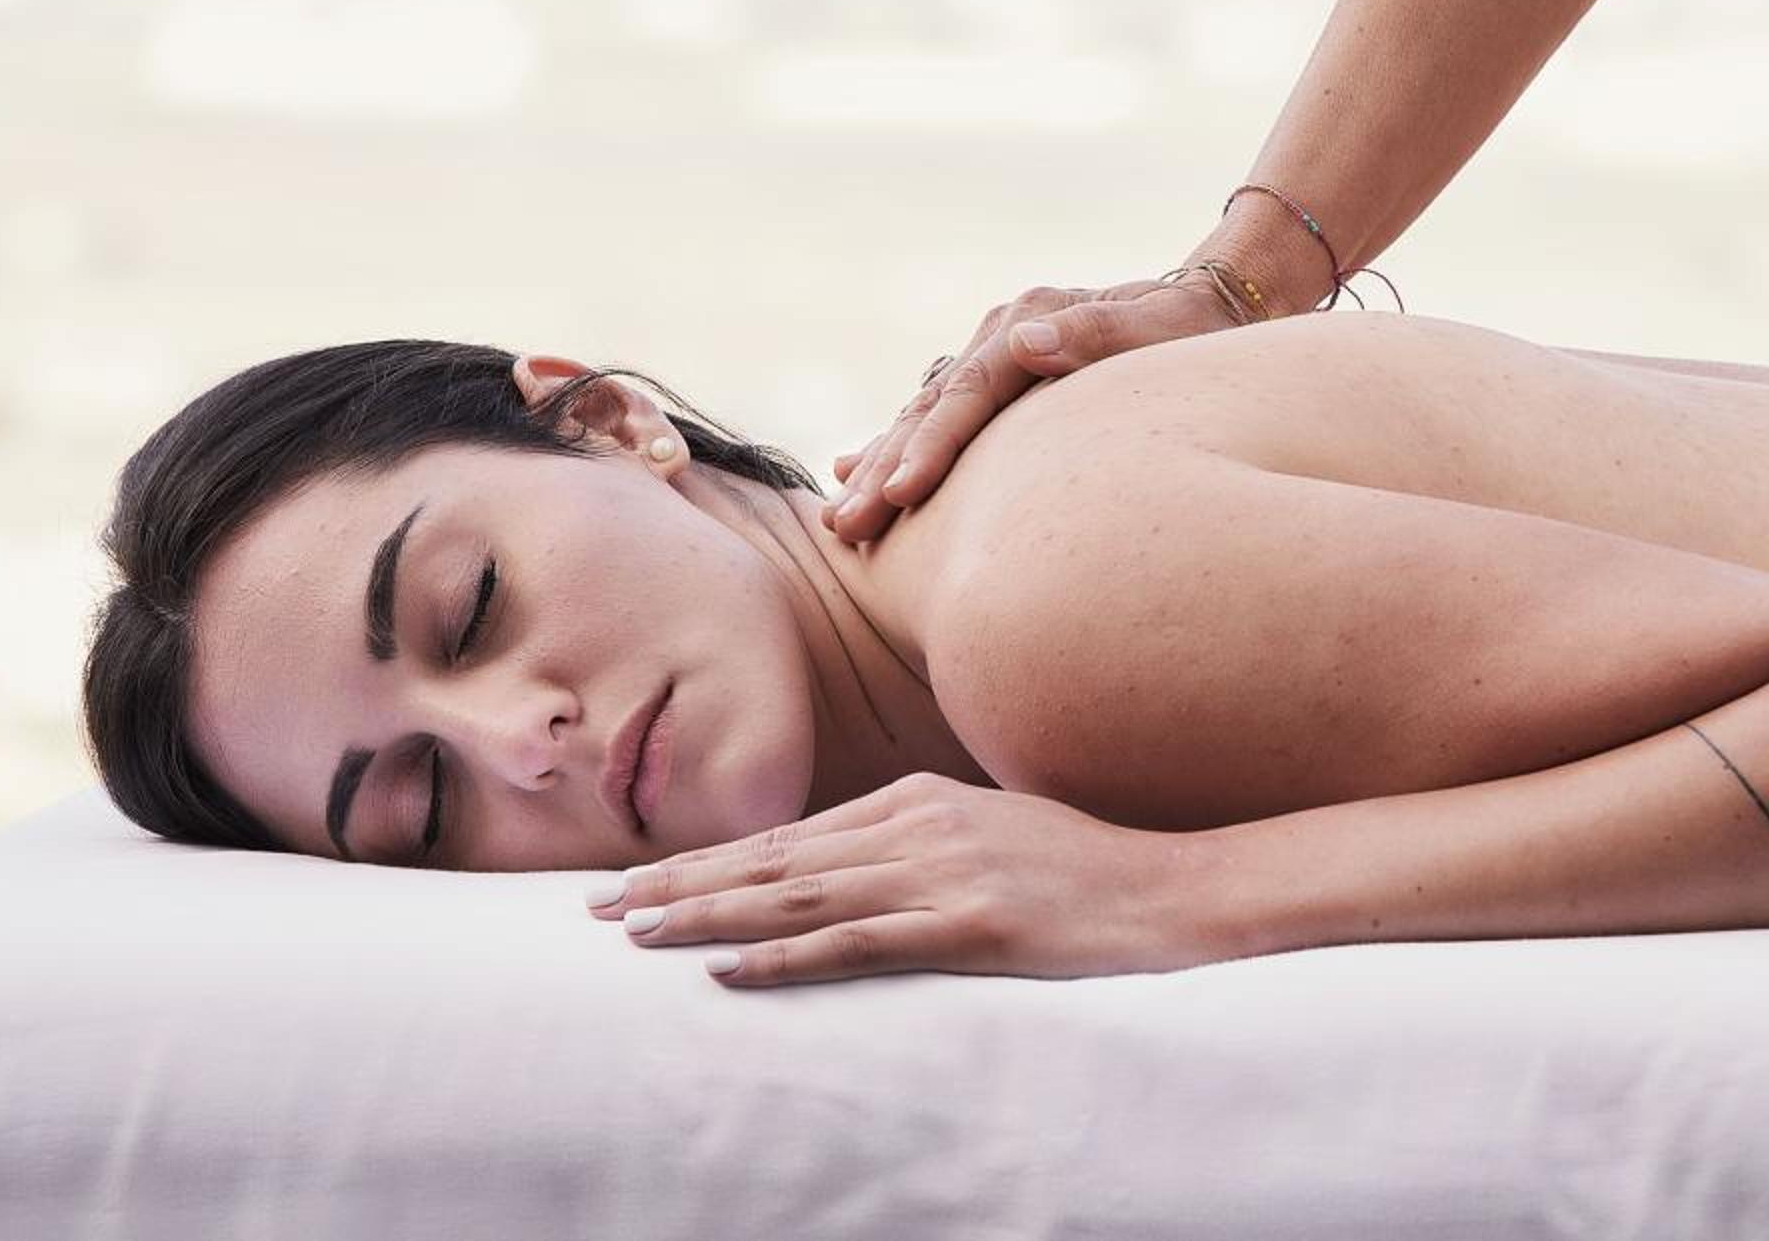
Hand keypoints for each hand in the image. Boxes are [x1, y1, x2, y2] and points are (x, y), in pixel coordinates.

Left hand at [584, 772, 1215, 987]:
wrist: (1169, 893)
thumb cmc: (1082, 868)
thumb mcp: (988, 832)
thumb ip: (915, 840)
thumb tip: (841, 868)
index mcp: (917, 799)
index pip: (788, 834)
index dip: (709, 857)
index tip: (641, 876)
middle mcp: (917, 826)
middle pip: (774, 860)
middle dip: (680, 882)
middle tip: (599, 905)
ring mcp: (942, 873)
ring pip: (797, 898)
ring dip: (708, 917)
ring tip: (636, 933)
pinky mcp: (969, 925)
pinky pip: (856, 945)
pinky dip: (784, 958)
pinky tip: (729, 970)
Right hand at [822, 273, 1238, 541]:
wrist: (1209, 304)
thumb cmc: (1195, 331)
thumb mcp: (1164, 330)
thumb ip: (1098, 334)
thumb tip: (1024, 343)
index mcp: (1032, 319)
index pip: (969, 391)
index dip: (932, 445)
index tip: (901, 493)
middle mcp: (1003, 331)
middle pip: (932, 407)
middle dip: (885, 469)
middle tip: (847, 526)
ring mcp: (996, 353)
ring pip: (925, 415)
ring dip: (880, 465)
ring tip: (841, 520)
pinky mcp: (999, 377)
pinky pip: (939, 415)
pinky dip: (900, 445)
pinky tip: (856, 470)